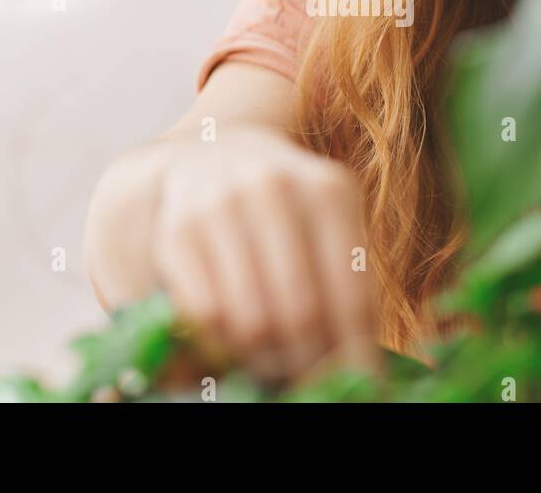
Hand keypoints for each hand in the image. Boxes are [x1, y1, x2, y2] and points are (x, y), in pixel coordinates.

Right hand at [149, 128, 377, 382]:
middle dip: (306, 363)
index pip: (352, 297)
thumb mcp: (327, 225)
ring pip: (251, 320)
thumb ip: (346, 285)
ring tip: (272, 367)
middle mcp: (275, 188)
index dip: (354, 356)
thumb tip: (361, 374)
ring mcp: (221, 205)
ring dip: (263, 360)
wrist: (212, 155)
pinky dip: (221, 347)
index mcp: (329, 190)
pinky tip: (233, 348)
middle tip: (306, 380)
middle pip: (302, 314)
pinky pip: (206, 315)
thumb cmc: (286, 210)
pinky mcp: (178, 230)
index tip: (355, 385)